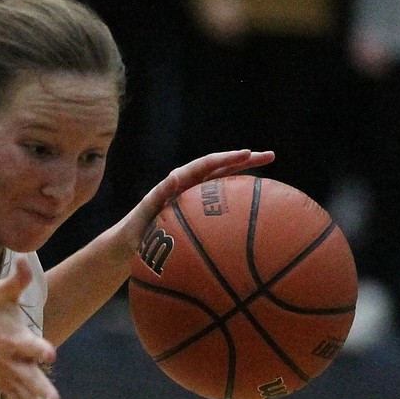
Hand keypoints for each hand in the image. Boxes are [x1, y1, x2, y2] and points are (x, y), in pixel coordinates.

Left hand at [118, 149, 276, 252]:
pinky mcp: (198, 214)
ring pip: (225, 184)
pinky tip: (258, 210)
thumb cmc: (135, 231)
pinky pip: (222, 204)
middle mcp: (188, 187)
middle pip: (221, 168)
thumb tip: (175, 177)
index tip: (246, 153)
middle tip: (270, 156)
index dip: (226, 158)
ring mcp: (195, 200)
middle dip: (245, 160)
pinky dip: (239, 202)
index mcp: (177, 183)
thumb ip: (158, 196)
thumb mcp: (145, 213)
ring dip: (245, 178)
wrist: (128, 245)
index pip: (205, 165)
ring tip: (271, 176)